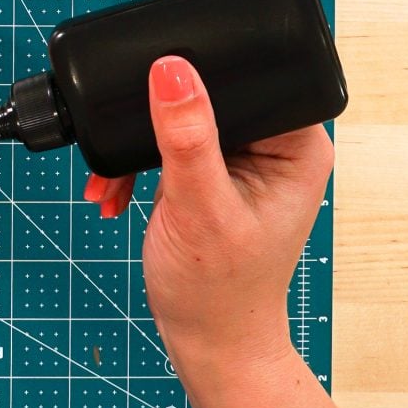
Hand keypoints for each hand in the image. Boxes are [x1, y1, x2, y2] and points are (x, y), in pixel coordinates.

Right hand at [83, 56, 333, 375]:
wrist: (207, 338)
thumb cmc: (220, 290)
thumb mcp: (201, 208)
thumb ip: (187, 139)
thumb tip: (172, 70)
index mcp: (296, 144)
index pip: (253, 77)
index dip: (201, 74)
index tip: (153, 89)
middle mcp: (273, 144)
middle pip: (207, 94)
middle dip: (154, 119)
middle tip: (123, 148)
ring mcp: (239, 158)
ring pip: (180, 119)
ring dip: (137, 146)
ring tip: (111, 183)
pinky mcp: (210, 172)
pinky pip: (166, 145)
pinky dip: (136, 165)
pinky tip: (117, 191)